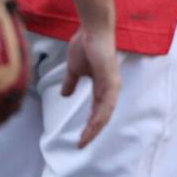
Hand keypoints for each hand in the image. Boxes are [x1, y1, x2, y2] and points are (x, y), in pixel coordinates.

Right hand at [62, 27, 119, 147]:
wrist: (91, 30)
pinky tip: (92, 127)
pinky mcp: (111, 80)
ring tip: (84, 140)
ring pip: (105, 113)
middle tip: (81, 145)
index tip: (79, 139)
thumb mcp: (74, 70)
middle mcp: (110, 88)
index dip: (89, 125)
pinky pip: (107, 104)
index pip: (97, 111)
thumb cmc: (85, 46)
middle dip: (92, 132)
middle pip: (102, 116)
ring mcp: (112, 85)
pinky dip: (100, 117)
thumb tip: (65, 95)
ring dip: (95, 128)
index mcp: (103, 87)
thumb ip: (71, 82)